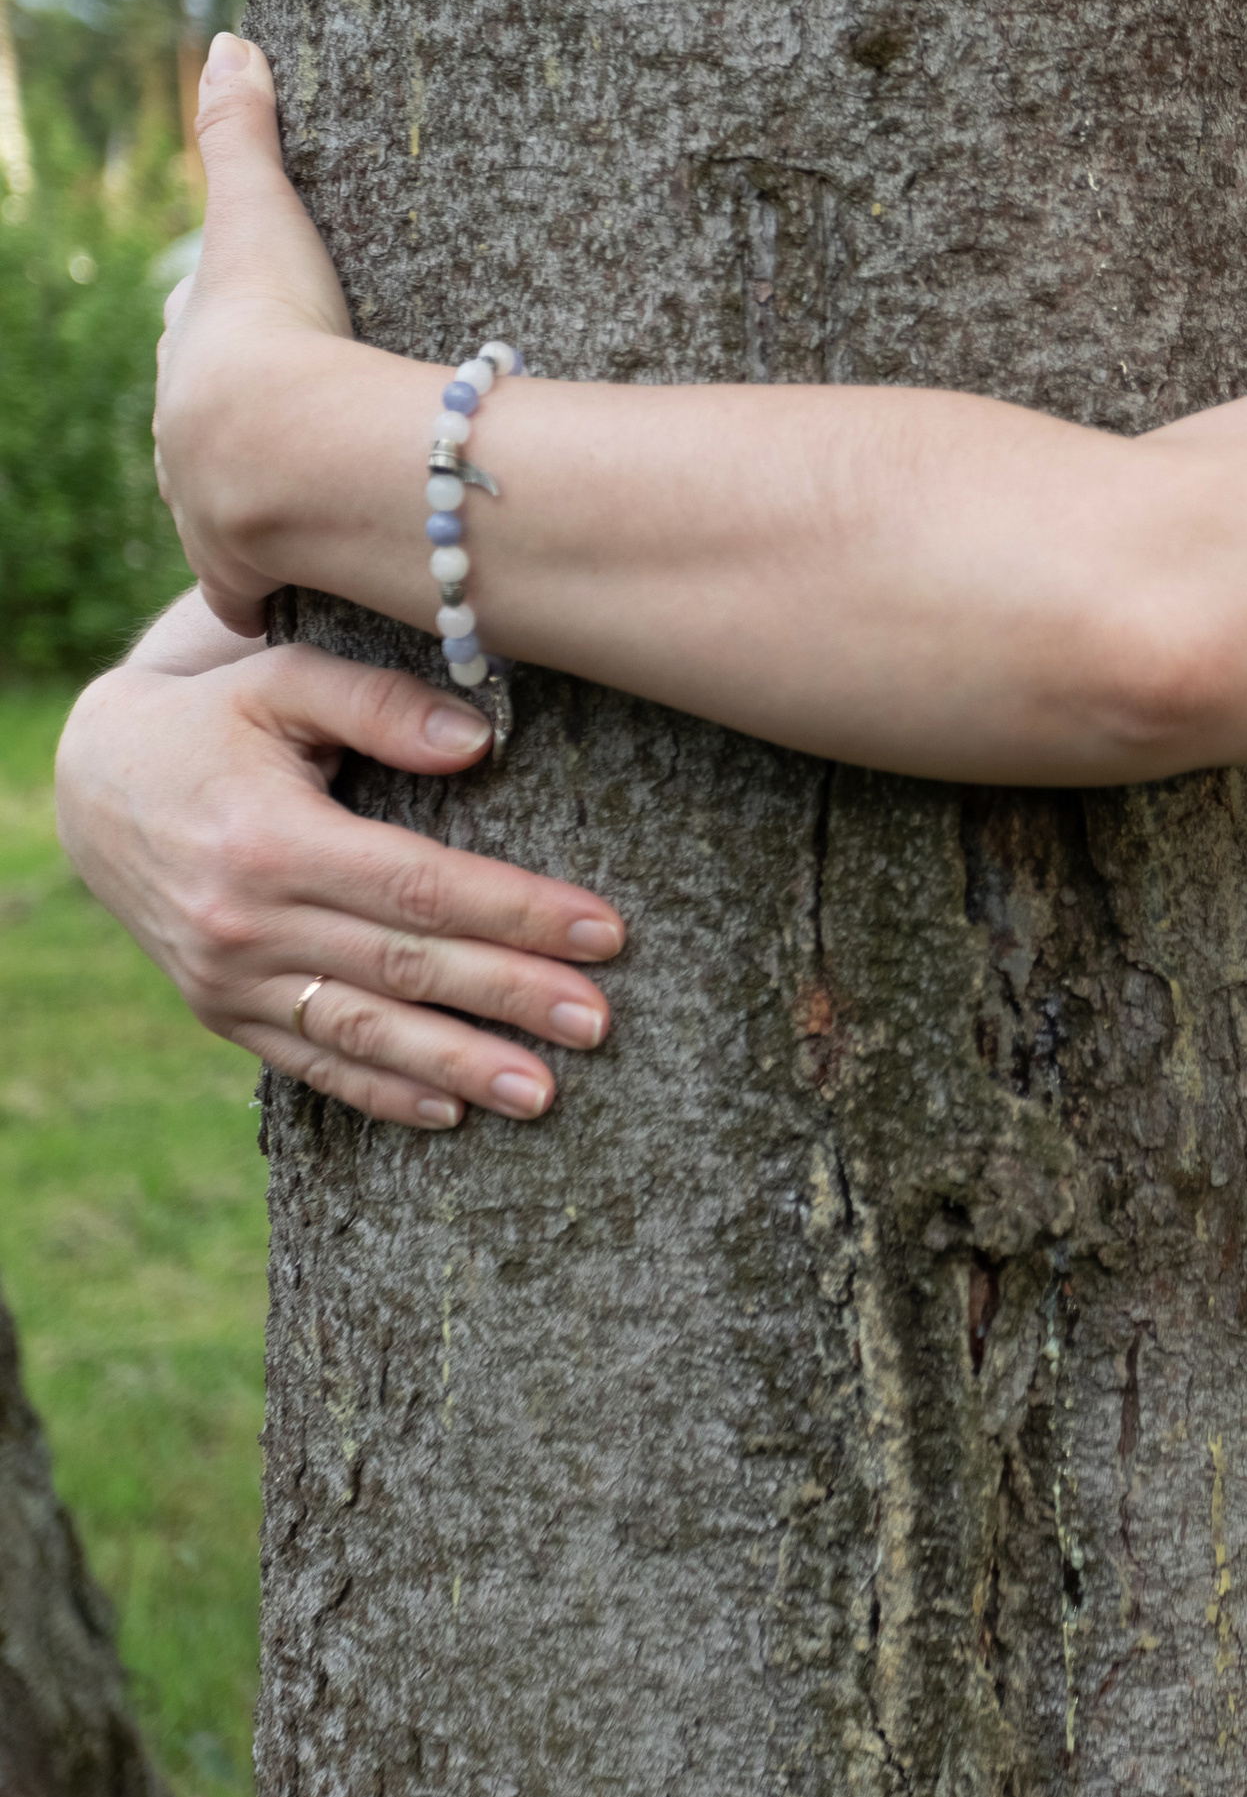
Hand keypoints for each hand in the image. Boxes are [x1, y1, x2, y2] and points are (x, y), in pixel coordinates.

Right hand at [57, 639, 625, 1130]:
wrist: (94, 789)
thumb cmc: (213, 723)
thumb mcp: (283, 681)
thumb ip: (380, 705)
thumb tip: (478, 743)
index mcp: (272, 839)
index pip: (420, 886)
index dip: (516, 912)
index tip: (602, 931)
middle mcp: (247, 922)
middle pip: (406, 967)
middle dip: (510, 998)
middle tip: (599, 1022)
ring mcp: (227, 980)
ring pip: (362, 1032)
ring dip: (457, 1067)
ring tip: (543, 1093)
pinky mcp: (219, 1013)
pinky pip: (309, 1063)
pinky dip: (380, 1092)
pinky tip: (450, 1114)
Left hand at [155, 35, 359, 631]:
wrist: (280, 449)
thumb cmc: (276, 327)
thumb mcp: (260, 216)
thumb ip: (243, 132)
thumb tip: (227, 42)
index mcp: (187, 353)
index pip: (195, 326)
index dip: (224, 319)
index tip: (257, 316)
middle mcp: (180, 434)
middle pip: (199, 417)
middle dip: (233, 415)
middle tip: (288, 409)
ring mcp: (205, 507)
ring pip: (214, 501)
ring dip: (246, 501)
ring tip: (295, 499)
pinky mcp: (239, 568)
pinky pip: (245, 582)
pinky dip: (262, 583)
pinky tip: (291, 587)